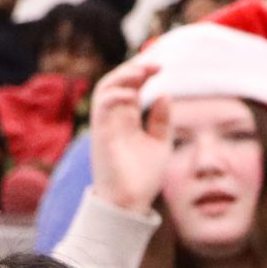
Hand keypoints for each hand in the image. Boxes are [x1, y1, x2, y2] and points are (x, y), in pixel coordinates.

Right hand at [88, 61, 169, 212]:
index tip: (162, 67)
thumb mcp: (159, 143)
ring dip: (122, 77)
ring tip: (141, 72)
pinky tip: (132, 95)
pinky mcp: (101, 135)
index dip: (143, 74)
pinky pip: (102, 108)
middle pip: (115, 83)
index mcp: (126, 120)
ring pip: (105, 90)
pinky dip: (115, 96)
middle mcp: (114, 119)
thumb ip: (161, 120)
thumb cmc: (142, 177)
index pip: (130, 88)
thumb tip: (164, 94)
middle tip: (153, 65)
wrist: (130, 202)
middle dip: (133, 70)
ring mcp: (106, 126)